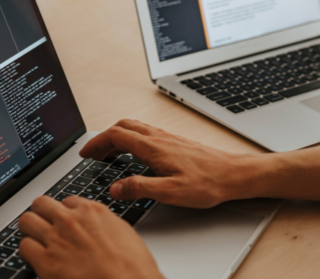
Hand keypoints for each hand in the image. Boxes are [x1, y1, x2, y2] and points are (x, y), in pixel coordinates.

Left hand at [18, 196, 164, 278]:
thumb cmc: (133, 268)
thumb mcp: (123, 232)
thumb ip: (103, 223)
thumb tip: (94, 224)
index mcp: (92, 211)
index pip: (66, 201)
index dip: (64, 213)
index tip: (64, 221)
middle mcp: (71, 220)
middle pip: (41, 204)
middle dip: (41, 214)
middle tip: (43, 226)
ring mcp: (56, 239)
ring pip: (26, 221)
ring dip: (30, 231)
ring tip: (36, 241)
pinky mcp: (46, 262)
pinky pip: (23, 247)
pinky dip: (28, 252)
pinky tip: (36, 259)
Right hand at [80, 120, 269, 208]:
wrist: (234, 174)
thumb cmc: (208, 183)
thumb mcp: (171, 192)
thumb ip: (140, 188)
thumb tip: (115, 188)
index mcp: (154, 148)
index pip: (116, 135)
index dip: (96, 143)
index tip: (85, 154)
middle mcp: (159, 138)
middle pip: (122, 126)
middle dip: (103, 138)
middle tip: (93, 154)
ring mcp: (167, 138)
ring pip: (134, 128)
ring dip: (116, 137)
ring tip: (107, 154)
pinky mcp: (174, 143)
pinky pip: (145, 133)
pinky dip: (130, 139)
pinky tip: (133, 154)